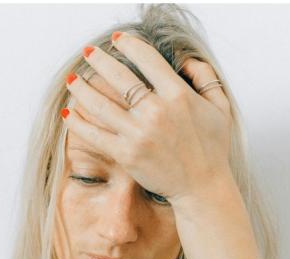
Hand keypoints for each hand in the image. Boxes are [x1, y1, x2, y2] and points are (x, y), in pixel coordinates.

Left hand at [62, 31, 233, 205]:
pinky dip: (78, 123)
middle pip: (119, 77)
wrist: (202, 187)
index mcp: (178, 95)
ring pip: (101, 104)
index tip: (117, 40)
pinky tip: (69, 113)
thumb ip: (205, 77)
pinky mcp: (126, 154)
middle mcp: (157, 111)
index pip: (147, 59)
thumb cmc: (212, 148)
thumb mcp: (220, 106)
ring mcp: (139, 134)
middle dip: (99, 61)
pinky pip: (95, 135)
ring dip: (82, 88)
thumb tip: (184, 60)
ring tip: (73, 80)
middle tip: (89, 53)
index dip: (129, 45)